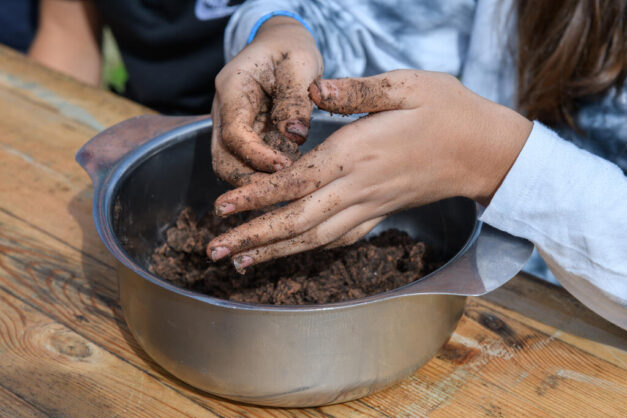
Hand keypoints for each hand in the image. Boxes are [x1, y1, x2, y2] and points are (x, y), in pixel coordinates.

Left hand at [207, 70, 532, 269]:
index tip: (222, 210)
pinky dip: (308, 248)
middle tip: (215, 252)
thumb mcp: (407, 85)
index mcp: (358, 152)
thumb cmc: (448, 111)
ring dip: (275, 251)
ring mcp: (370, 205)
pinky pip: (339, 238)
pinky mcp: (379, 212)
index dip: (257, 198)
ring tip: (240, 263)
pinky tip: (289, 251)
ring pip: (315, 237)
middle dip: (253, 238)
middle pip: (298, 221)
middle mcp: (359, 187)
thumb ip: (357, 90)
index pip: (297, 182)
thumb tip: (314, 90)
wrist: (485, 151)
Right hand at [211, 16, 322, 185]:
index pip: (233, 133)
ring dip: (256, 182)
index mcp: (232, 89)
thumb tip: (295, 136)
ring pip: (231, 166)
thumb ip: (296, 98)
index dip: (256, 156)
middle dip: (249, 180)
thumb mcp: (299, 64)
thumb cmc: (291, 50)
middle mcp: (224, 112)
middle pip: (223, 158)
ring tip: (288, 189)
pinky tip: (288, 182)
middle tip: (284, 190)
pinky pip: (247, 164)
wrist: (281, 46)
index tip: (284, 166)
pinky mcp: (245, 138)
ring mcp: (231, 127)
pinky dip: (264, 176)